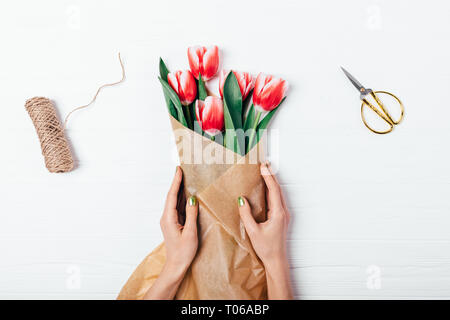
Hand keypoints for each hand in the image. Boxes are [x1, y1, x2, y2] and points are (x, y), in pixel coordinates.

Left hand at [144, 166, 198, 299]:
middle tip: (182, 169)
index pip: (172, 196)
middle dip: (177, 182)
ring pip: (175, 202)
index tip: (179, 170)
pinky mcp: (174, 223)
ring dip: (180, 190)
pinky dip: (183, 200)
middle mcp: (167, 217)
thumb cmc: (183, 252)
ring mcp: (170, 220)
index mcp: (169, 219)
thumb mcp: (191, 233)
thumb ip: (192, 214)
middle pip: (172, 196)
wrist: (176, 265)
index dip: (176, 182)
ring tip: (186, 178)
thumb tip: (192, 199)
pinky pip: (178, 208)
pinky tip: (188, 195)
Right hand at [238, 162, 292, 298]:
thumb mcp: (253, 231)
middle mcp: (283, 212)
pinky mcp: (280, 217)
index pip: (273, 190)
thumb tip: (241, 200)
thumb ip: (246, 215)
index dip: (268, 177)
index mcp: (278, 213)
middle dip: (270, 175)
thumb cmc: (267, 248)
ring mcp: (283, 214)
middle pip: (277, 189)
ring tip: (264, 172)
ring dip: (271, 182)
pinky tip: (265, 188)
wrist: (276, 260)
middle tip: (263, 164)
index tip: (263, 166)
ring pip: (278, 194)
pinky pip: (276, 199)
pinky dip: (271, 190)